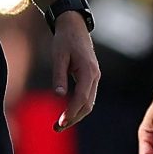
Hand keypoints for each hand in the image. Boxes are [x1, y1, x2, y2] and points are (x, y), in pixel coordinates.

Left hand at [48, 12, 99, 131]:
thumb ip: (59, 76)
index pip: (81, 98)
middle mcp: (95, 76)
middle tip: (57, 128)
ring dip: (76, 114)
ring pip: (89, 102)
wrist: (74, 26)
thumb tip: (59, 95)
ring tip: (60, 123)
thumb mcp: (58, 56)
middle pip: (88, 104)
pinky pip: (88, 96)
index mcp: (88, 71)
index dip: (71, 112)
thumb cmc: (65, 39)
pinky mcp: (91, 76)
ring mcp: (95, 77)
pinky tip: (67, 112)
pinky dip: (78, 106)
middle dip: (74, 118)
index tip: (60, 123)